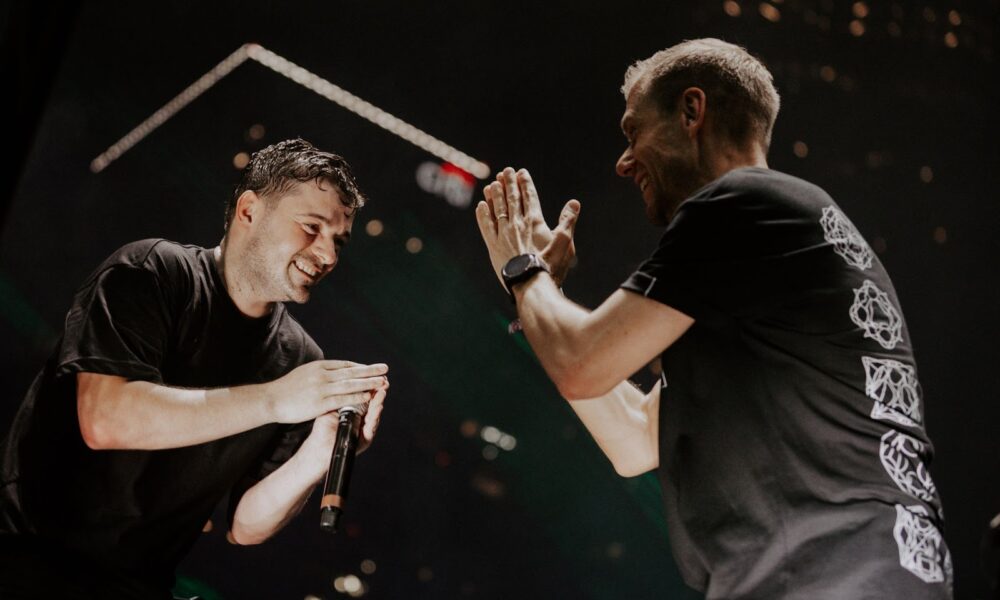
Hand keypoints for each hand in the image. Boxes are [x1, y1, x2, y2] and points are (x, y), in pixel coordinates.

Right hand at [264, 360, 387, 423]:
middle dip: (370, 371)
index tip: (371, 368)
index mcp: (319, 367)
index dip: (360, 367)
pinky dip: (357, 396)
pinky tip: (368, 396)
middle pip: (351, 371)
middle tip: (385, 369)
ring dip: (368, 382)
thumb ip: (320, 373)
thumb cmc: (287, 389)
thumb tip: (332, 373)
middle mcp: (322, 375)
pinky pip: (343, 399)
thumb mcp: (304, 374)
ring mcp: (321, 388)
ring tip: (383, 381)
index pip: (345, 365)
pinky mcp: (319, 402)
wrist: (271, 399)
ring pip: (350, 384)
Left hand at [296, 385, 387, 482]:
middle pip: (373, 404)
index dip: (370, 386)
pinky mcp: (366, 440)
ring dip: (379, 402)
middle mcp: (363, 419)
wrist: (319, 449)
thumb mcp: (333, 408)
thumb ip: (343, 397)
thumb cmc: (323, 428)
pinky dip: (374, 417)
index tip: (375, 375)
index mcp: (356, 411)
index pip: (366, 396)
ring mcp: (365, 429)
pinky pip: (371, 427)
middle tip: (383, 381)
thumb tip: (348, 379)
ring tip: (382, 392)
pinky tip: (377, 408)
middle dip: (378, 392)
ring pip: (374, 414)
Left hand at [475, 167, 579, 288]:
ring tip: (493, 184)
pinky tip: (481, 205)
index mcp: (535, 222)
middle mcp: (517, 224)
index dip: (525, 184)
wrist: (530, 284)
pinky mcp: (493, 247)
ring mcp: (503, 235)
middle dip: (509, 184)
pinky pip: (486, 227)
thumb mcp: (565, 243)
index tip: (521, 172)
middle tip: (505, 171)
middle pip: (512, 199)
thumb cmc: (551, 266)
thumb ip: (568, 221)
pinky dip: (483, 215)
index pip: (529, 197)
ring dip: (495, 195)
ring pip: (498, 209)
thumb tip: (574, 202)